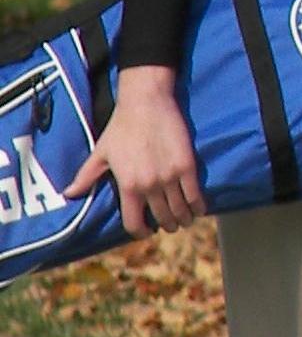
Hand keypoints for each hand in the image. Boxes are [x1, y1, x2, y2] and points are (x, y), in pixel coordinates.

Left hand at [63, 66, 204, 238]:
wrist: (146, 104)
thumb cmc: (121, 128)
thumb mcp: (101, 154)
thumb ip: (85, 177)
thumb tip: (69, 194)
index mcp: (128, 186)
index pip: (134, 222)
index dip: (140, 232)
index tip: (145, 231)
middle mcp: (150, 186)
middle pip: (162, 218)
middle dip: (166, 225)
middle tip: (168, 225)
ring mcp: (170, 177)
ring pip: (180, 209)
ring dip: (183, 219)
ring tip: (184, 220)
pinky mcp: (187, 166)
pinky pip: (195, 195)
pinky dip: (198, 206)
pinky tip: (199, 210)